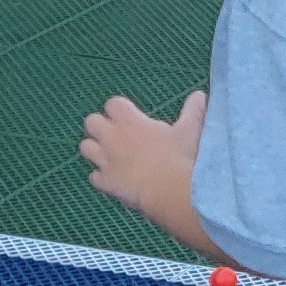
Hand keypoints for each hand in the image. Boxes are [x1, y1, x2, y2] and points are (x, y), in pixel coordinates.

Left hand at [80, 89, 206, 241]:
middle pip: (91, 122)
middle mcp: (111, 137)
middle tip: (117, 135)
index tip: (132, 117)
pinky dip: (102, 177)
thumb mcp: (190, 130)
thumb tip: (200, 95)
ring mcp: (105, 160)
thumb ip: (193, 110)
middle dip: (100, 126)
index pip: (112, 104)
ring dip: (95, 150)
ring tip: (111, 156)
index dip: (120, 109)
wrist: (168, 190)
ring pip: (85, 147)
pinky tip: (116, 180)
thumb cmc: (179, 157)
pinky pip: (94, 176)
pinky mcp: (104, 181)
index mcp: (129, 120)